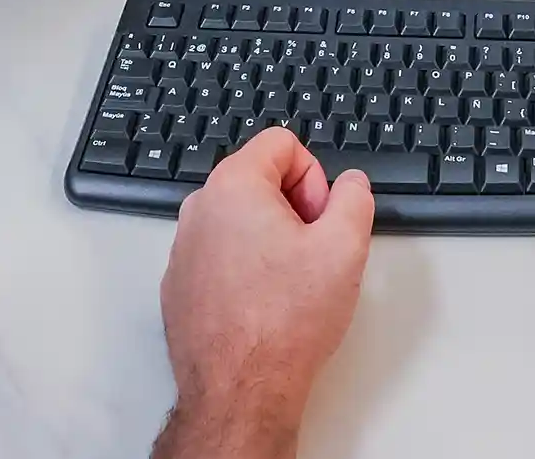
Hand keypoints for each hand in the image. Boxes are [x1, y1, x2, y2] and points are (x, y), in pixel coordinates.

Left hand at [151, 128, 373, 458]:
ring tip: (289, 284)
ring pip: (239, 220)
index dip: (315, 178)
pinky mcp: (180, 285)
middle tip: (311, 253)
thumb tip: (350, 185)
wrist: (240, 390)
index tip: (320, 218)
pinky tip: (263, 305)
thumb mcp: (345, 246)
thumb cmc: (285, 323)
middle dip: (293, 208)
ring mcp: (183, 249)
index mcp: (234, 186)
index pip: (283, 144)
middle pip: (259, 179)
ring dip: (269, 240)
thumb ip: (355, 197)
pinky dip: (243, 269)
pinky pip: (219, 256)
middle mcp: (199, 209)